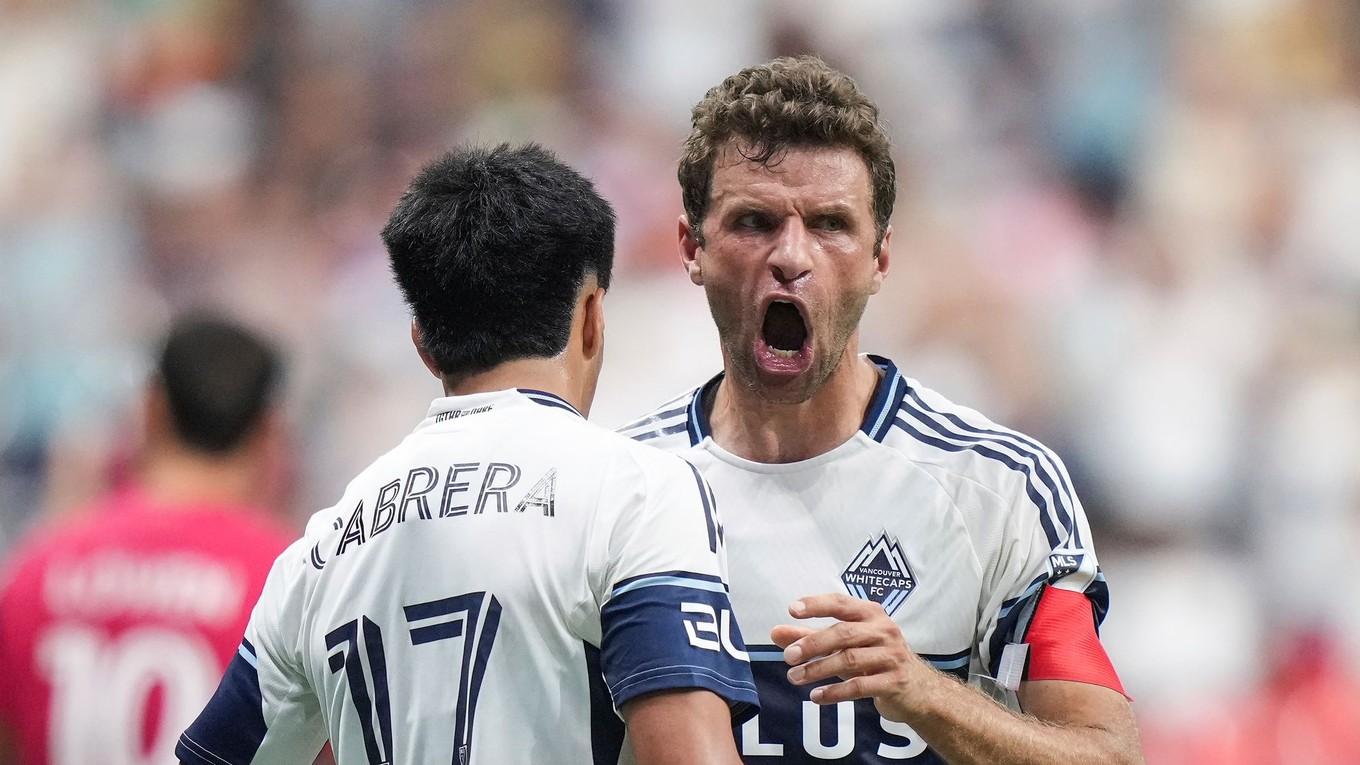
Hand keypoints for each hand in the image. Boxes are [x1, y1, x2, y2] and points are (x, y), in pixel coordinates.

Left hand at [770, 593, 931, 721]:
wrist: (918, 690)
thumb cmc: (876, 660)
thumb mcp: (845, 645)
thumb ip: (810, 636)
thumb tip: (775, 633)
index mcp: (871, 614)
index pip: (841, 604)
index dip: (816, 605)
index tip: (792, 609)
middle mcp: (883, 630)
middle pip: (843, 633)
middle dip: (812, 644)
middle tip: (788, 656)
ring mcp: (891, 656)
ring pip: (850, 660)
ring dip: (818, 669)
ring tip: (795, 677)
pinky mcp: (894, 682)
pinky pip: (860, 686)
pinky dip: (835, 692)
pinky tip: (816, 697)